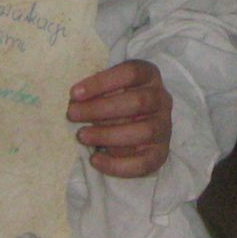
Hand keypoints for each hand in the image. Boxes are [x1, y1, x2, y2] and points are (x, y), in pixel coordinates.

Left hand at [67, 59, 171, 177]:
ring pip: (143, 131)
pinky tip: (95, 159)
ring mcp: (164, 127)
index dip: (101, 82)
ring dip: (108, 135)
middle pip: (138, 102)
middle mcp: (162, 99)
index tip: (74, 93)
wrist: (141, 123)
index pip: (131, 72)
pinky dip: (117, 164)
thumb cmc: (118, 100)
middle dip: (100, 109)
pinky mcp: (160, 153)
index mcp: (150, 75)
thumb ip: (98, 91)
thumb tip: (75, 102)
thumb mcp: (111, 87)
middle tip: (72, 114)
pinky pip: (143, 163)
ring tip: (82, 135)